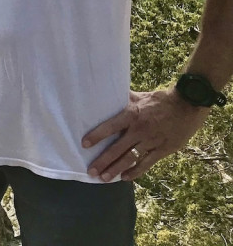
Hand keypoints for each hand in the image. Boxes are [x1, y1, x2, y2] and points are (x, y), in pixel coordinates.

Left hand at [83, 88, 209, 180]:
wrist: (187, 105)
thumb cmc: (160, 100)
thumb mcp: (139, 96)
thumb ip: (123, 99)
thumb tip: (106, 93)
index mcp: (131, 114)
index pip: (110, 126)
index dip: (97, 136)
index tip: (84, 144)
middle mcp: (139, 130)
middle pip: (117, 148)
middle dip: (103, 161)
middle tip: (90, 171)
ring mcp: (151, 141)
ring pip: (130, 158)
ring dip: (116, 169)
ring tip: (104, 178)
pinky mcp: (163, 150)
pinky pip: (147, 163)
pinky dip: (136, 171)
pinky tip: (125, 177)